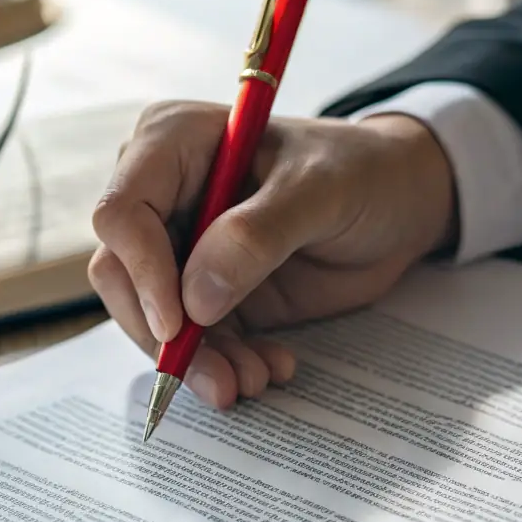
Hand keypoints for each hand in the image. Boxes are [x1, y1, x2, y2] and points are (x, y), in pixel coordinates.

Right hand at [90, 101, 456, 407]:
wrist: (400, 203)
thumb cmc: (361, 171)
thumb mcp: (320, 191)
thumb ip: (257, 235)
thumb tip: (194, 298)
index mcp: (174, 142)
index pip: (122, 211)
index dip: (141, 270)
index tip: (179, 322)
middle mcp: (164, 193)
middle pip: (121, 274)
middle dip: (166, 335)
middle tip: (222, 377)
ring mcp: (181, 246)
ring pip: (151, 318)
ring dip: (198, 361)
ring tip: (257, 379)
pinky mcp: (206, 292)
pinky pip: (193, 340)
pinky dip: (225, 363)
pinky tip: (271, 367)